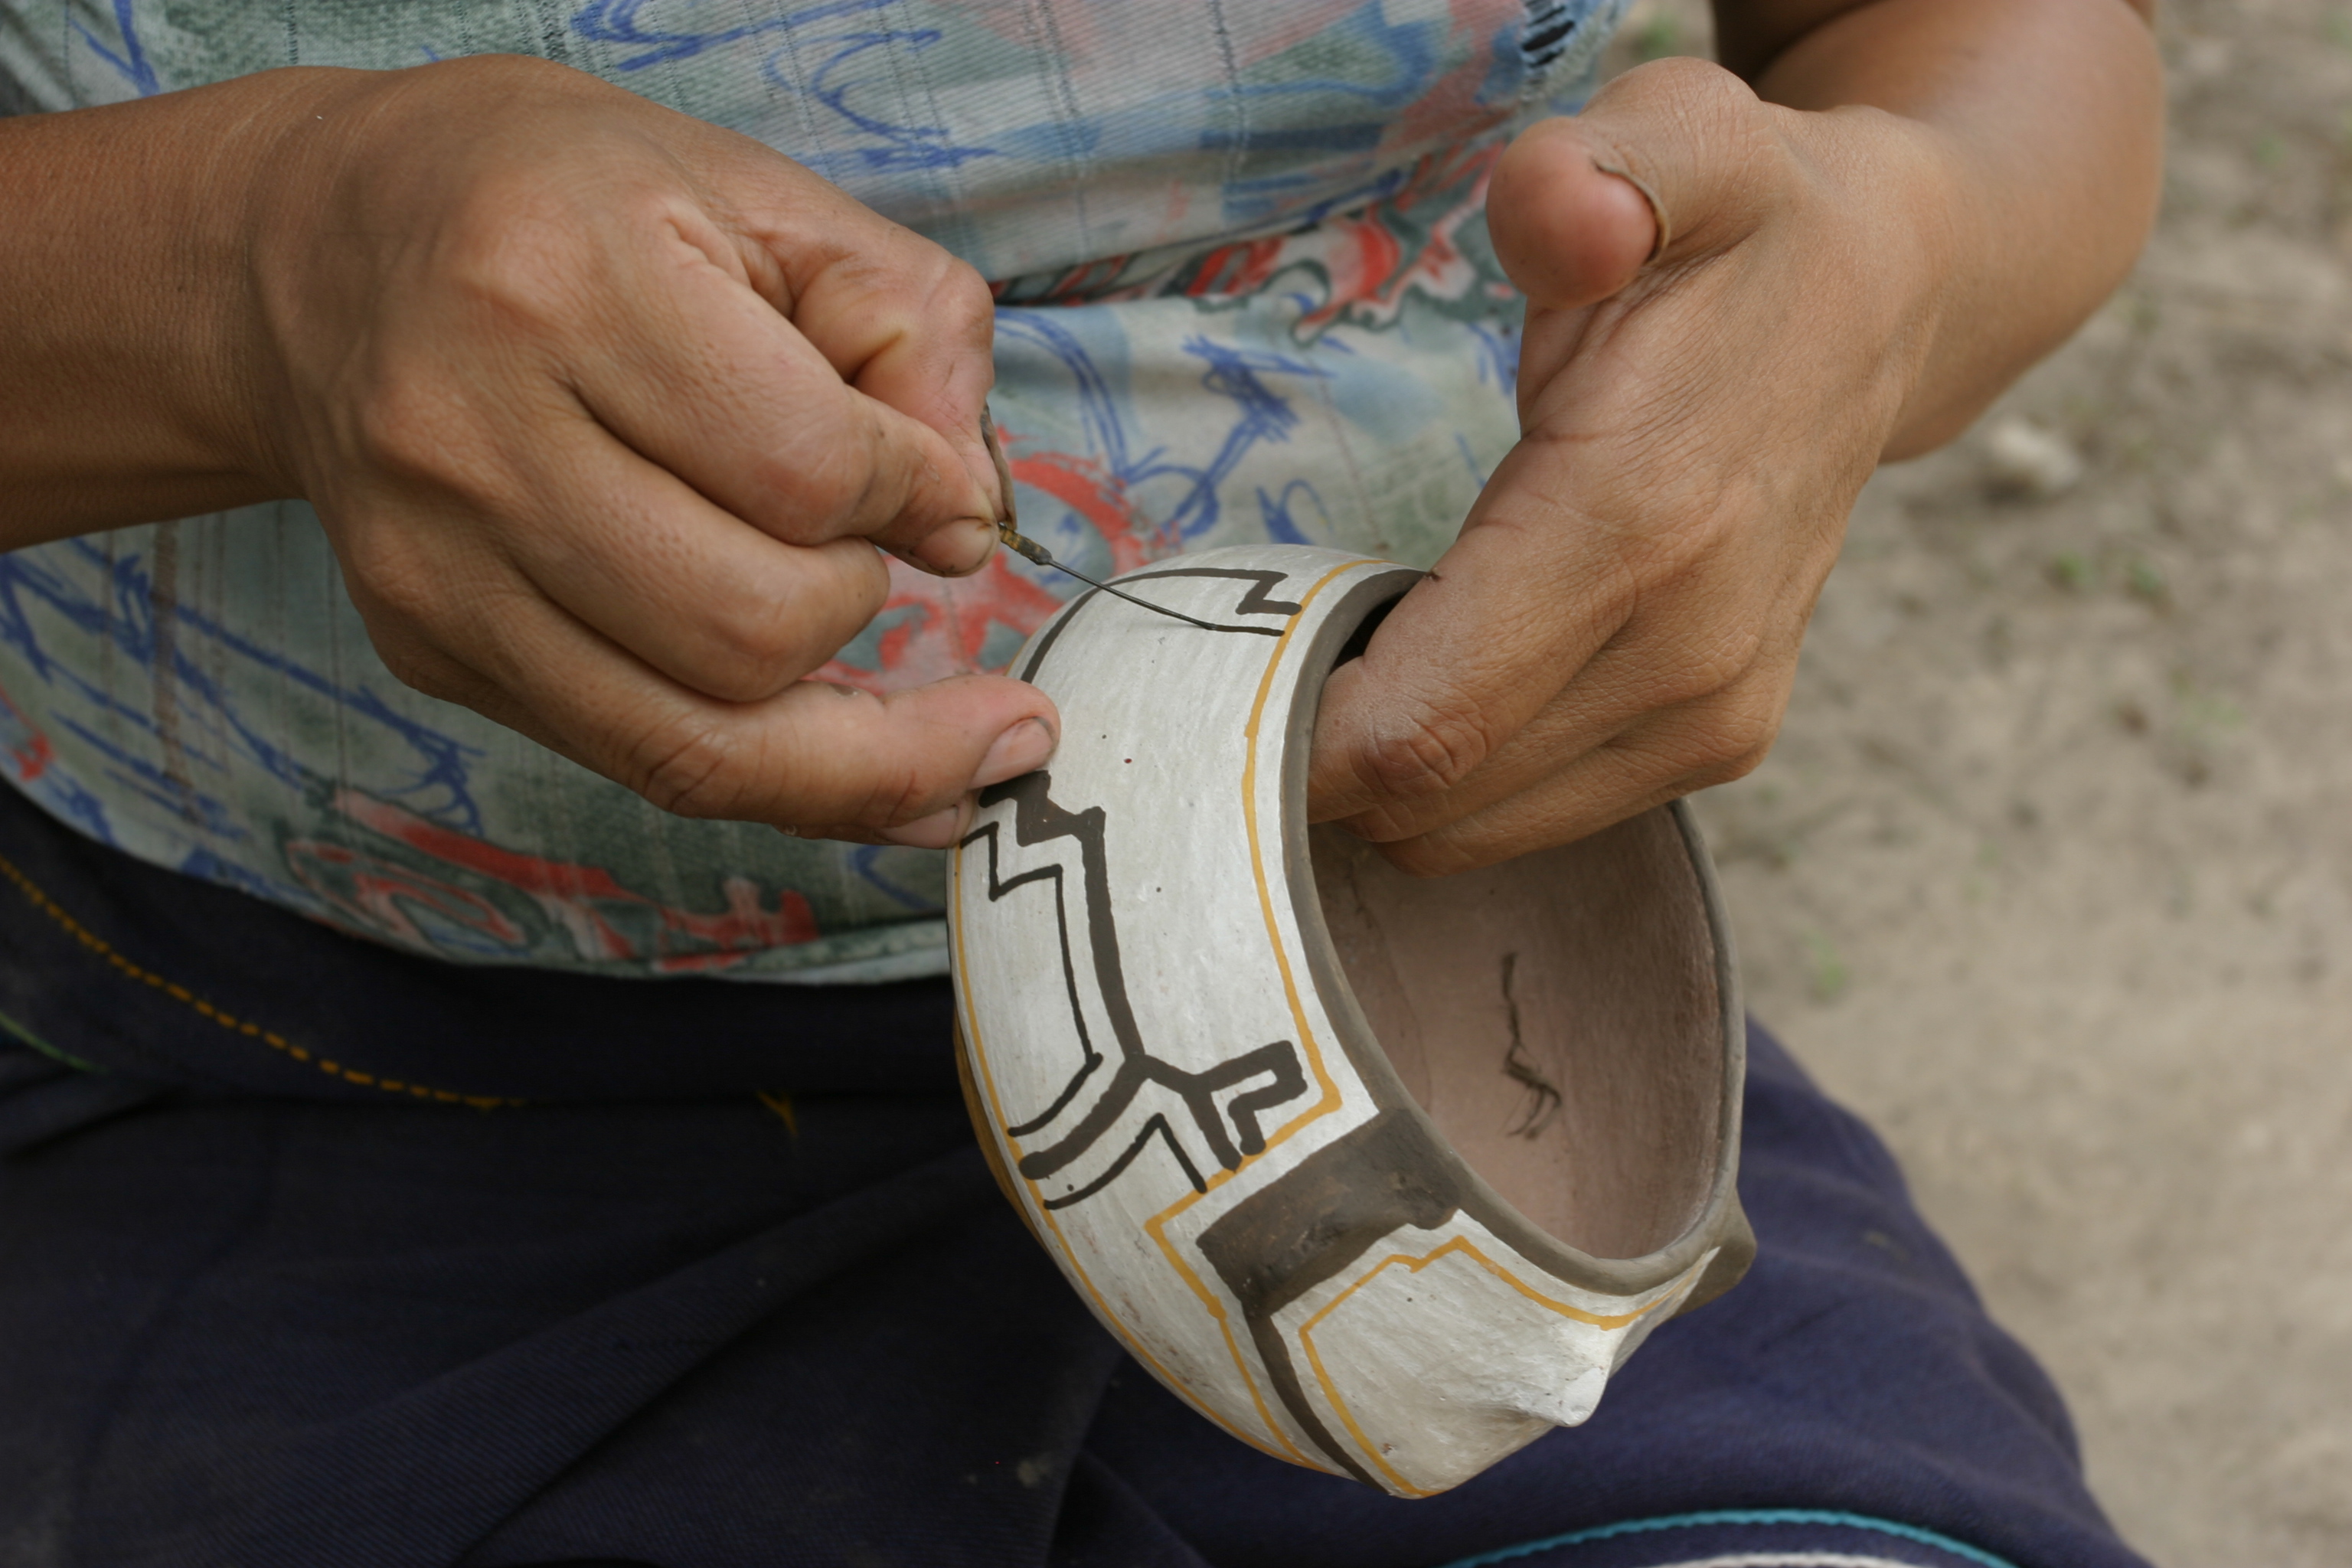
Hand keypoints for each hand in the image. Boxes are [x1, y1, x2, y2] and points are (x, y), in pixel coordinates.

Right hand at [238, 57, 1054, 845]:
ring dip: (852, 736)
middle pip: (752, 629)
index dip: (918, 494)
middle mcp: (471, 440)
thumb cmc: (573, 208)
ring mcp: (435, 568)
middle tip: (878, 546)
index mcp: (558, 284)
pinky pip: (645, 768)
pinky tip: (886, 772)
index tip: (939, 486)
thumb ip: (911, 336)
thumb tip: (966, 523)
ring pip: (701, 745)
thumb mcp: (768, 200)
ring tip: (926, 692)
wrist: (328, 246)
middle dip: (864, 605)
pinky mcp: (429, 650)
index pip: (805, 469)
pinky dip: (790, 786)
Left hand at [1308, 56, 1959, 872]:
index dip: (1286, 739)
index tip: (1206, 677)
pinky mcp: (1720, 745)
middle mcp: (1688, 656)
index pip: (1416, 729)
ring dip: (1378, 774)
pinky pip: (1528, 817)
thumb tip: (1557, 215)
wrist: (1887, 303)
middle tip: (1242, 661)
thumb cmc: (1745, 227)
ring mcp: (1714, 718)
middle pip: (1427, 799)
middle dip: (1310, 759)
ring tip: (1342, 655)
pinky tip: (1436, 672)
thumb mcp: (1675, 140)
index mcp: (1639, 528)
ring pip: (1469, 829)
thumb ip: (1596, 172)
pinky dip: (1452, 778)